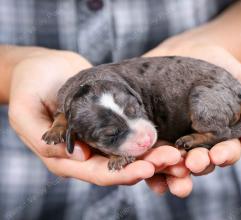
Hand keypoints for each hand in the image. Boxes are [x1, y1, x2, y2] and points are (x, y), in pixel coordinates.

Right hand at [8, 49, 184, 185]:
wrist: (43, 68)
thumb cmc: (29, 84)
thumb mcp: (27, 111)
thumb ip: (45, 138)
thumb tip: (76, 158)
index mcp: (65, 159)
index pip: (98, 172)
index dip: (122, 173)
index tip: (147, 169)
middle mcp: (87, 155)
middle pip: (121, 167)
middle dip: (148, 165)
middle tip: (174, 160)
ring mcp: (101, 141)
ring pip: (132, 155)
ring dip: (156, 157)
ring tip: (180, 154)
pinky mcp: (112, 126)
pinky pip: (133, 136)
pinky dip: (152, 142)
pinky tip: (172, 141)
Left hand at [144, 42, 240, 196]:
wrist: (188, 50)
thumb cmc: (219, 65)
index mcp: (221, 135)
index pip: (226, 151)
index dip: (224, 155)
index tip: (218, 155)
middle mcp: (198, 142)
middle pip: (201, 161)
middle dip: (199, 163)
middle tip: (195, 162)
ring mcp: (174, 138)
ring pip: (175, 161)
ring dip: (175, 169)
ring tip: (173, 166)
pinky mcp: (153, 133)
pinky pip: (151, 152)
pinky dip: (150, 163)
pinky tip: (147, 168)